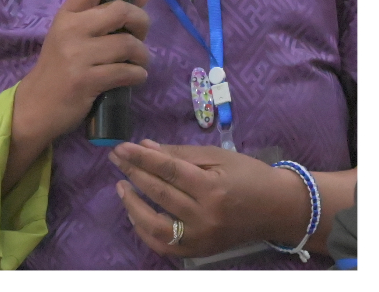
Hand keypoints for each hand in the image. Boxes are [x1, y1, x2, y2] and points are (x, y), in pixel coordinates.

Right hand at [11, 0, 150, 168]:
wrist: (37, 104)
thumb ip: (102, 15)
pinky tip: (132, 77)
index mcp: (66, 14)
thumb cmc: (60, 67)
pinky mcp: (86, 81)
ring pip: (128, 44)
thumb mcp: (72, 35)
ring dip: (142, 55)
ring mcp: (77, 55)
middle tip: (139, 36)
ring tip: (137, 62)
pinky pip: (127, 72)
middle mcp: (70, 30)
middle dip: (141, 22)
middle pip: (121, 10)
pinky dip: (138, 75)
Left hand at [114, 141, 311, 259]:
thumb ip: (180, 153)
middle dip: (133, 173)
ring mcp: (203, 237)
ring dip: (132, 205)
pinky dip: (145, 232)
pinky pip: (165, 246)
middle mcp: (207, 217)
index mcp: (213, 189)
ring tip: (121, 186)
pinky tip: (135, 214)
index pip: (167, 171)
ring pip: (156, 225)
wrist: (280, 209)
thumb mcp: (218, 157)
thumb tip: (145, 146)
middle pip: (159, 193)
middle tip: (116, 158)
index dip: (141, 157)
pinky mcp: (202, 250)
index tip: (121, 147)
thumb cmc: (251, 177)